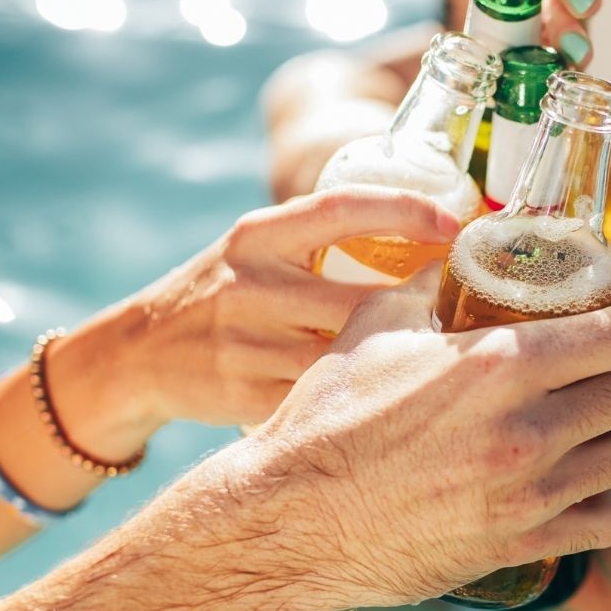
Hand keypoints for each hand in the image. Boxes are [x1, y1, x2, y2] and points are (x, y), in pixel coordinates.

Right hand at [113, 186, 463, 427]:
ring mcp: (245, 343)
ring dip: (400, 362)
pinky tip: (396, 403)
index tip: (454, 227)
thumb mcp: (258, 250)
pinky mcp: (244, 395)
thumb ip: (322, 240)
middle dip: (420, 313)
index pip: (340, 208)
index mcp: (258, 236)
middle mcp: (251, 284)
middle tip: (471, 318)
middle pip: (359, 299)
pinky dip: (363, 401)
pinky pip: (323, 399)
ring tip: (446, 366)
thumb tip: (432, 232)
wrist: (139, 352)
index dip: (404, 212)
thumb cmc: (226, 293)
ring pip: (348, 356)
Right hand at [212, 269, 610, 610]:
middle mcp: (528, 428)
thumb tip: (468, 248)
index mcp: (501, 362)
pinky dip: (599, 499)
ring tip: (590, 425)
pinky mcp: (521, 545)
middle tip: (608, 368)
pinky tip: (574, 484)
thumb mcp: (378, 323)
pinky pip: (605, 519)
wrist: (290, 517)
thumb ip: (435, 281)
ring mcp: (529, 493)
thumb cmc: (327, 413)